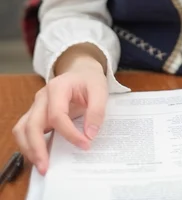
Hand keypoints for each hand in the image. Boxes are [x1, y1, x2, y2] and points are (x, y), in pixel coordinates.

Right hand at [13, 56, 107, 175]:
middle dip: (37, 148)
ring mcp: (36, 106)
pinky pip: (24, 132)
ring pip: (22, 129)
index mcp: (58, 87)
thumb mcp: (100, 90)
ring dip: (29, 149)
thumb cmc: (89, 80)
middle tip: (46, 167)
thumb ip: (97, 110)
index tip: (85, 144)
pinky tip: (41, 156)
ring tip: (42, 166)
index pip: (57, 115)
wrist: (81, 72)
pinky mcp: (35, 115)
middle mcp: (42, 97)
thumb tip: (90, 134)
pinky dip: (29, 146)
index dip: (70, 133)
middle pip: (32, 124)